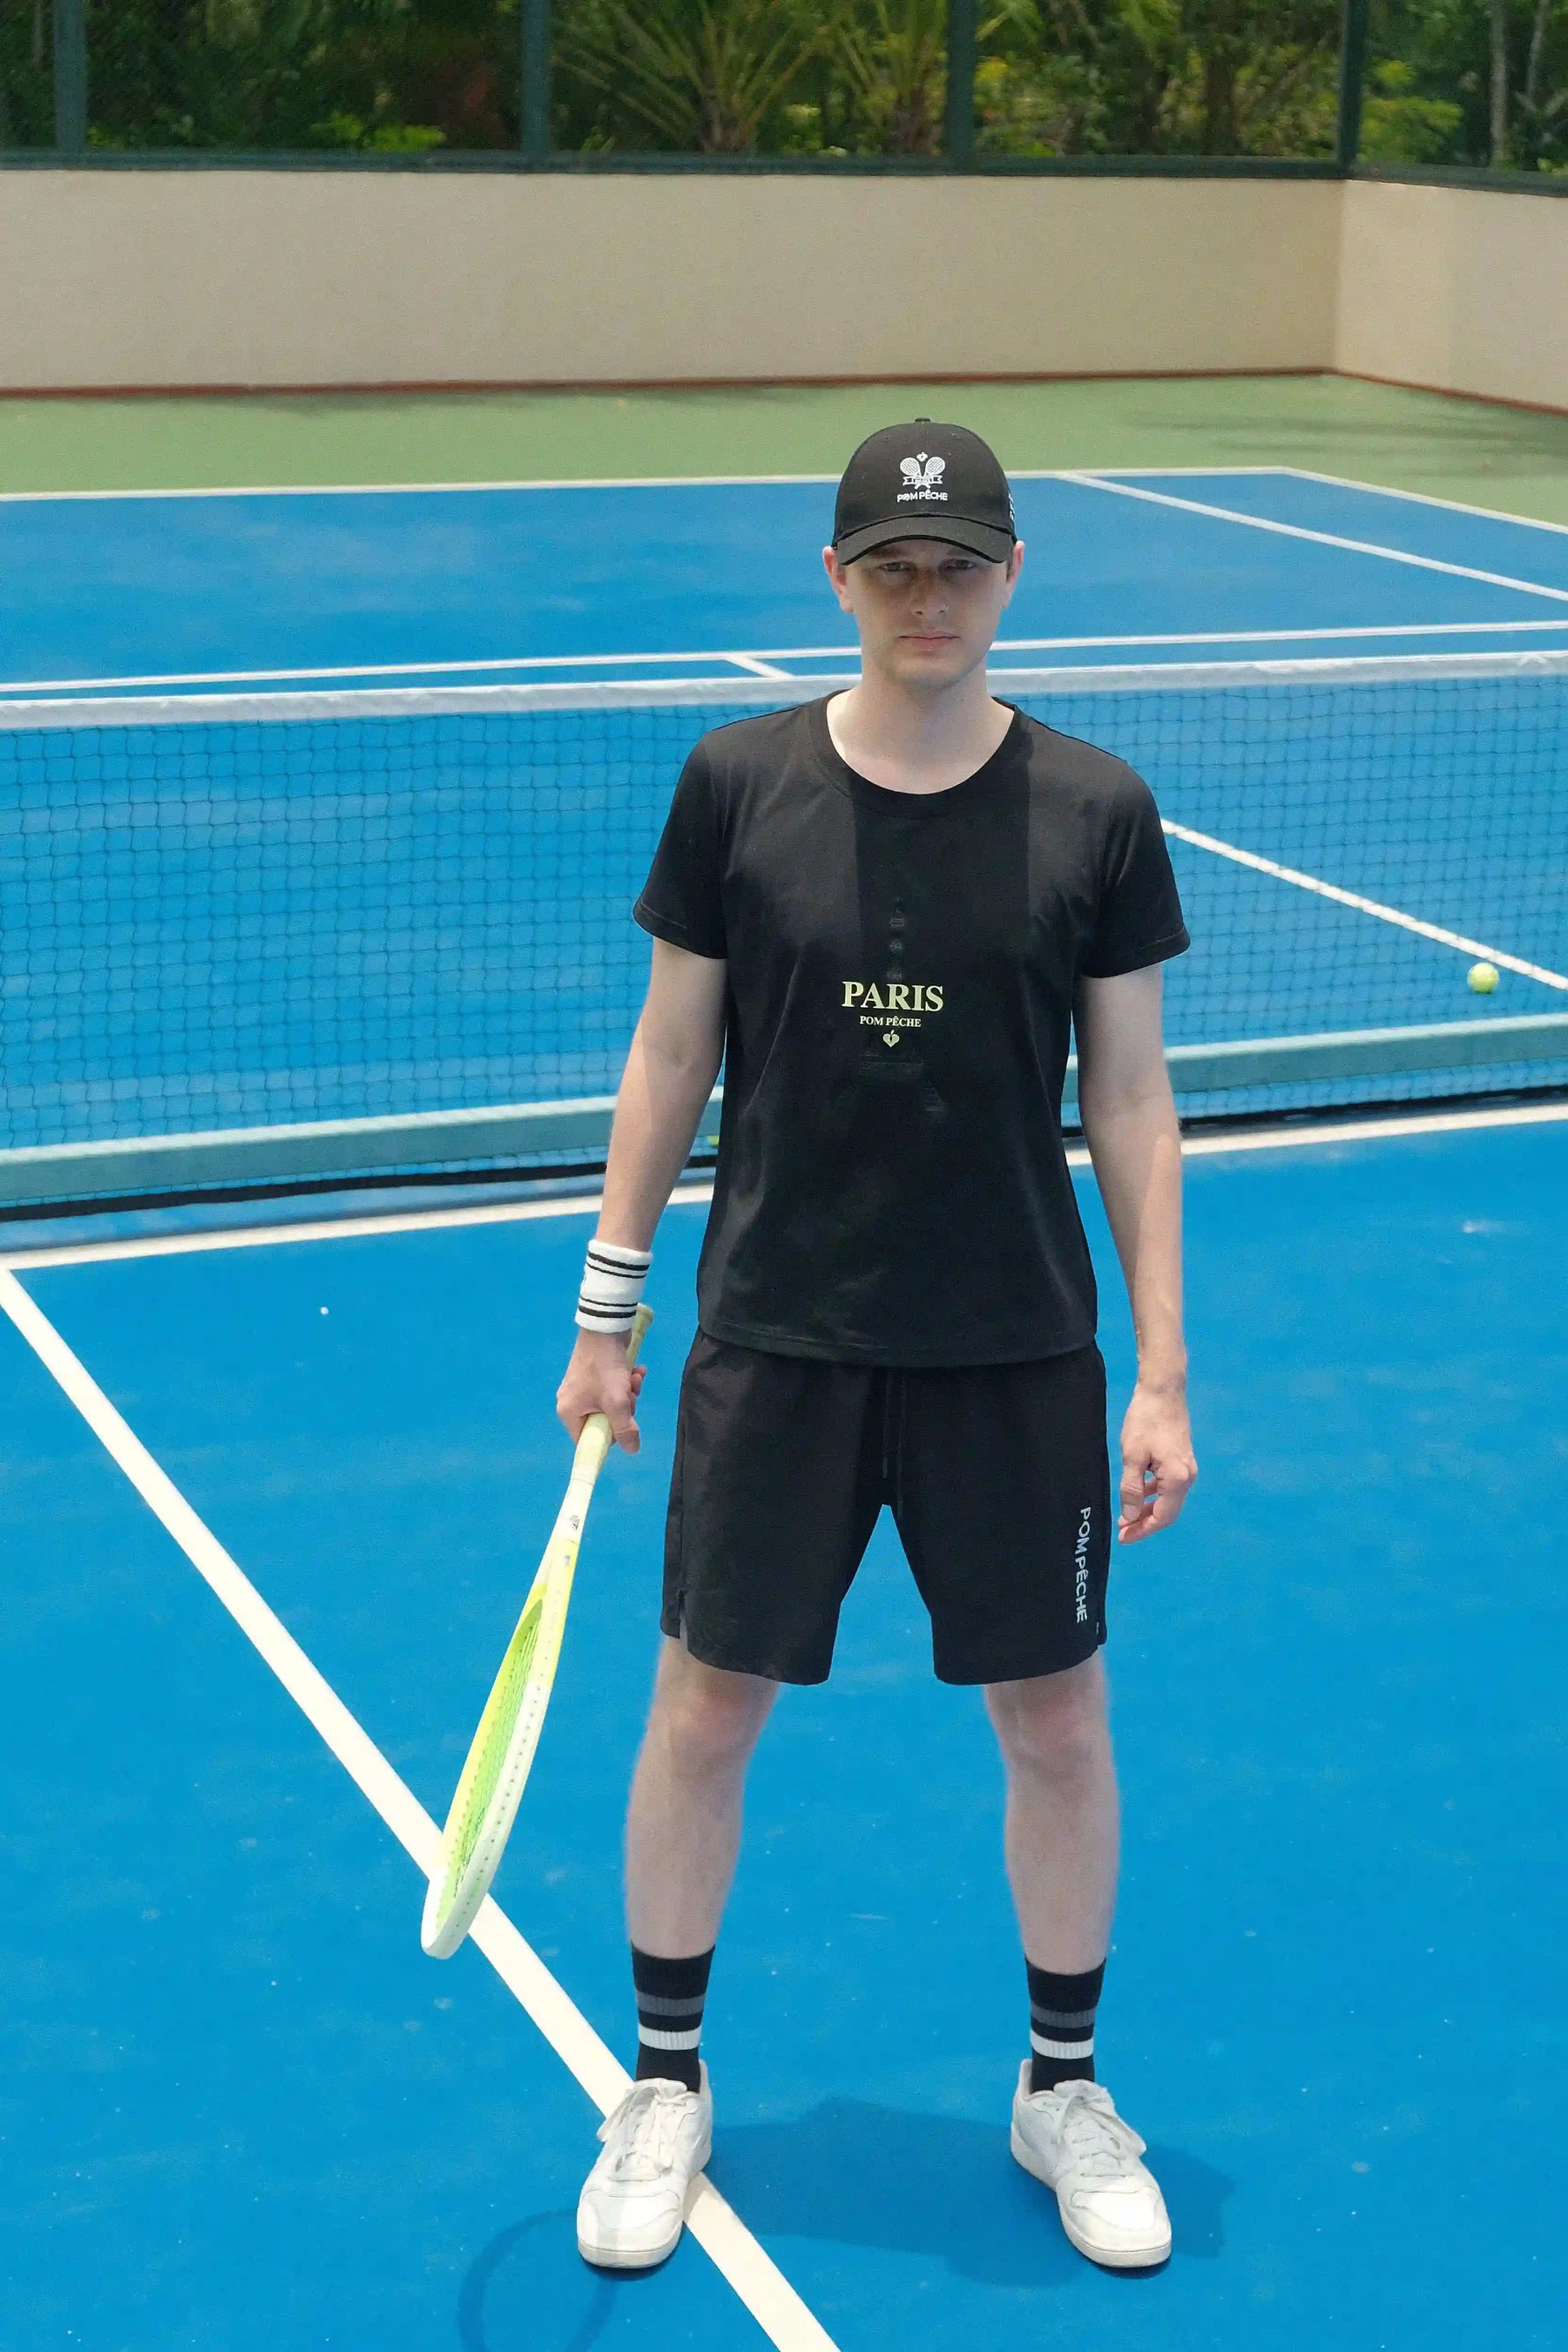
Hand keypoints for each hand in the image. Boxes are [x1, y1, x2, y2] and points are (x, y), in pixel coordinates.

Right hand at [556, 1329, 647, 1454]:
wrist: (605, 1328)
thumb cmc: (606, 1368)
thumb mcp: (617, 1402)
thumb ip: (625, 1429)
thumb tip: (632, 1450)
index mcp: (569, 1412)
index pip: (588, 1439)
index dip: (608, 1438)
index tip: (625, 1429)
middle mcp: (572, 1401)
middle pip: (603, 1422)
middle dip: (624, 1410)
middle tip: (631, 1398)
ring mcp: (583, 1387)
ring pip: (612, 1404)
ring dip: (628, 1394)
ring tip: (634, 1380)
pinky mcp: (595, 1375)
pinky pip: (612, 1388)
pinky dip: (625, 1382)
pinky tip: (636, 1371)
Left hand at [1118, 1380, 1195, 1543]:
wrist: (1162, 1391)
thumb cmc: (1146, 1420)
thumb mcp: (1132, 1457)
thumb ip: (1131, 1490)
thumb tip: (1130, 1517)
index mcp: (1177, 1479)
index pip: (1161, 1517)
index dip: (1142, 1530)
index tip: (1123, 1537)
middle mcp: (1187, 1477)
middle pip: (1167, 1512)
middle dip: (1145, 1523)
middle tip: (1123, 1531)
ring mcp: (1186, 1468)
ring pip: (1167, 1500)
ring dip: (1148, 1509)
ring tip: (1126, 1515)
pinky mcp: (1181, 1460)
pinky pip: (1168, 1486)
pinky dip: (1153, 1494)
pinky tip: (1138, 1493)